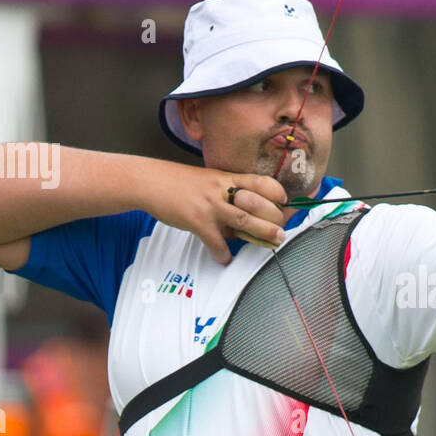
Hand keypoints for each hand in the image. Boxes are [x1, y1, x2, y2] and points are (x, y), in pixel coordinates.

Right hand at [147, 163, 287, 262]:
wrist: (150, 181)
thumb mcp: (208, 180)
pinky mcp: (197, 220)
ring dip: (262, 234)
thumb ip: (226, 194)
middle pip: (258, 204)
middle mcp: (222, 189)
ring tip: (273, 243)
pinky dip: (222, 253)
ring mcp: (210, 205)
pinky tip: (224, 259)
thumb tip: (240, 218)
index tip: (284, 203)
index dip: (277, 193)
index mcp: (227, 177)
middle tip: (281, 231)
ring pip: (245, 220)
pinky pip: (216, 241)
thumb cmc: (179, 182)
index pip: (261, 182)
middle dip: (275, 219)